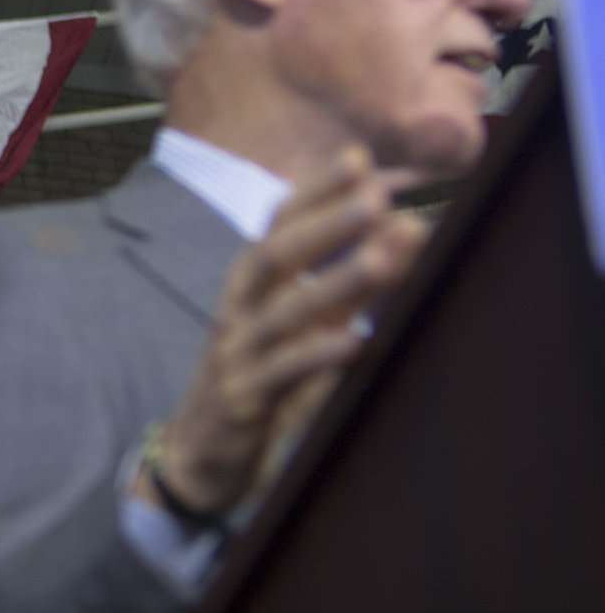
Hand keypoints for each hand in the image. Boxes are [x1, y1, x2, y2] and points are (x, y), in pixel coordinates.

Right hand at [155, 146, 425, 514]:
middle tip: (375, 197)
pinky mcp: (242, 400)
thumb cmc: (263, 377)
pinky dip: (316, 355)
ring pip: (282, 313)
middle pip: (272, 256)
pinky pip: (280, 374)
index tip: (358, 158)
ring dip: (335, 283)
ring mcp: (236, 355)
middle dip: (324, 225)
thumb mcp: (304, 324)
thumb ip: (352, 282)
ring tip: (384, 259)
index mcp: (250, 285)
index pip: (276, 225)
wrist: (201, 453)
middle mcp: (237, 311)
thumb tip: (410, 227)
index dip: (313, 192)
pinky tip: (354, 340)